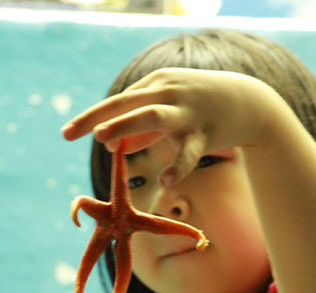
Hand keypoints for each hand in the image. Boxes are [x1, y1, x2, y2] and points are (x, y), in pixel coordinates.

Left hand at [62, 68, 281, 184]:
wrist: (249, 101)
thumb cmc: (201, 106)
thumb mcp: (169, 109)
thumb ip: (140, 127)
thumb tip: (111, 144)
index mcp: (156, 86)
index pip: (117, 102)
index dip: (91, 118)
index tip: (66, 134)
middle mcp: (168, 93)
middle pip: (126, 103)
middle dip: (97, 118)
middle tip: (71, 133)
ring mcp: (187, 112)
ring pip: (152, 116)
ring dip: (125, 126)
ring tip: (103, 140)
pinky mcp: (205, 133)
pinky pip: (188, 152)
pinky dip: (176, 167)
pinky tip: (164, 182)